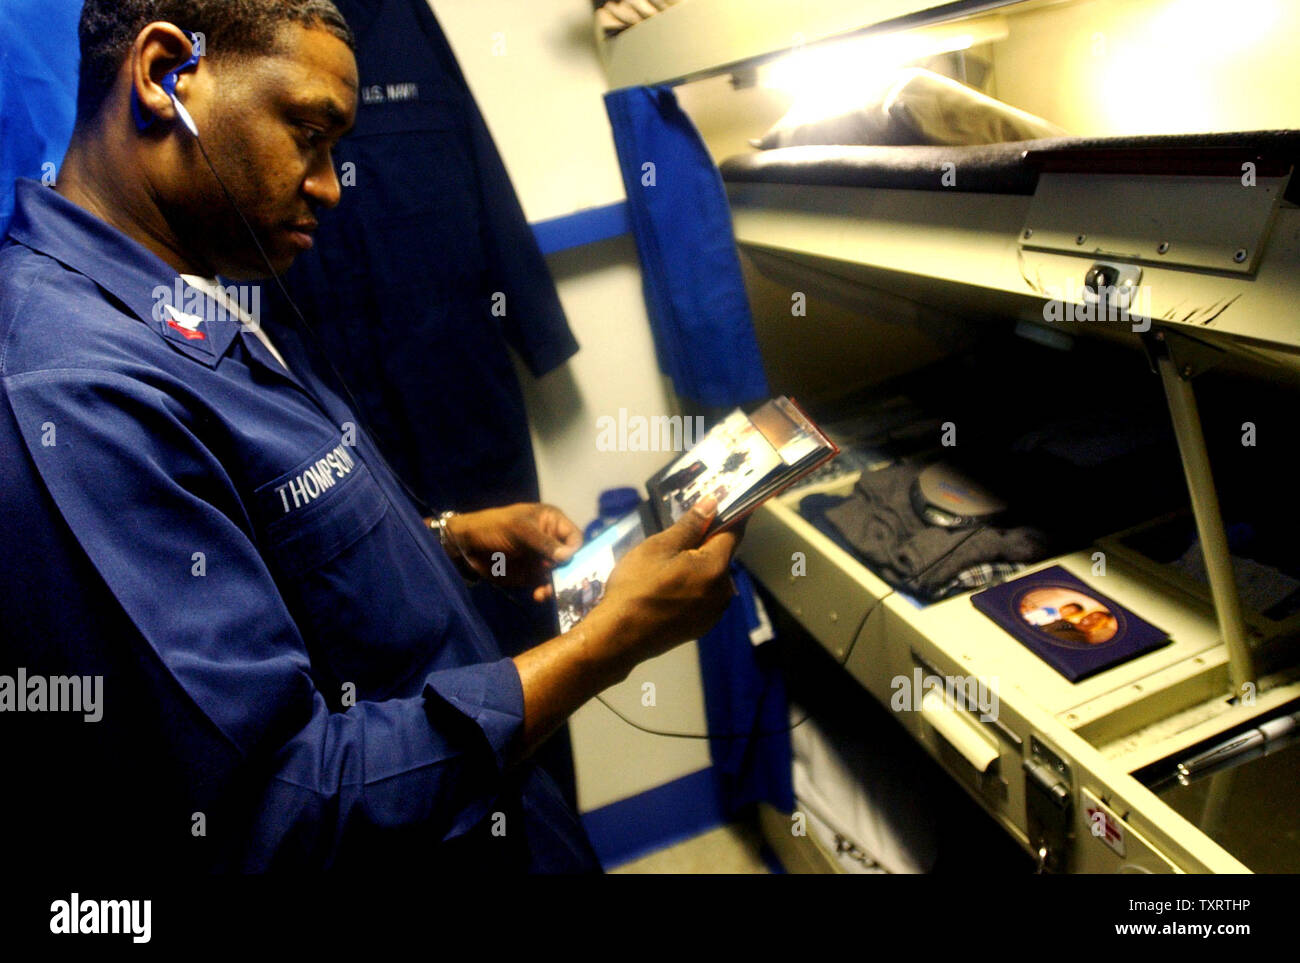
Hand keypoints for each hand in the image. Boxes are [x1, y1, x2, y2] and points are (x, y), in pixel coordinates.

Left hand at [444, 503, 582, 600]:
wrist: (467, 546)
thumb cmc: (494, 527)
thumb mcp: (519, 530)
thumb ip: (544, 543)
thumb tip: (569, 556)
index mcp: (552, 522)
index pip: (575, 537)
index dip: (576, 550)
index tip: (569, 562)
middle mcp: (552, 541)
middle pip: (572, 559)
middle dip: (571, 572)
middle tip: (569, 585)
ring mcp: (543, 559)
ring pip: (562, 575)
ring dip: (559, 585)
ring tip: (548, 592)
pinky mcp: (533, 575)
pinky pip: (547, 585)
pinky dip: (546, 592)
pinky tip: (539, 595)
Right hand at [586, 495, 740, 671]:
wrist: (620, 636)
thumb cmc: (637, 586)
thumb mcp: (658, 547)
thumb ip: (690, 525)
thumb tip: (713, 503)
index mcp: (716, 568)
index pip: (734, 533)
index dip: (727, 516)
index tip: (720, 504)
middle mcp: (723, 591)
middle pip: (722, 556)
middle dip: (705, 544)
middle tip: (676, 541)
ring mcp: (714, 612)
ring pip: (712, 577)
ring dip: (698, 567)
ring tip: (667, 566)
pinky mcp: (702, 626)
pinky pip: (704, 597)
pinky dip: (693, 587)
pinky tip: (669, 588)